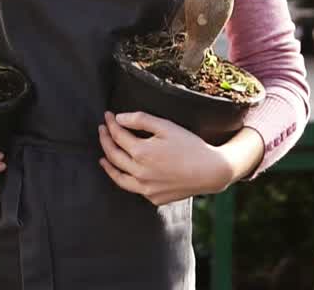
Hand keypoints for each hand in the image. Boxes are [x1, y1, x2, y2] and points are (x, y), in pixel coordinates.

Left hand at [97, 111, 261, 205]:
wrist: (211, 171)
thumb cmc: (190, 146)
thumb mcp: (166, 126)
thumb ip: (140, 120)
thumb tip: (119, 118)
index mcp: (141, 153)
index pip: (117, 135)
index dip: (111, 123)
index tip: (108, 115)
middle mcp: (139, 173)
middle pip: (113, 155)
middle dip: (105, 140)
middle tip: (102, 130)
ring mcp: (146, 188)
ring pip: (118, 177)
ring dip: (108, 165)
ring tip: (102, 158)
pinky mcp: (154, 198)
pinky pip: (134, 189)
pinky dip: (126, 179)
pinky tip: (126, 173)